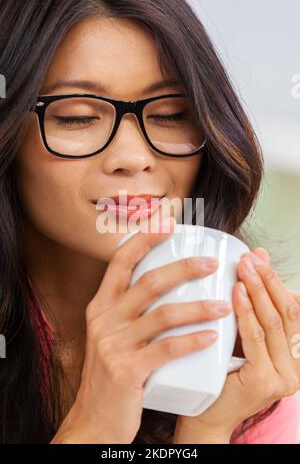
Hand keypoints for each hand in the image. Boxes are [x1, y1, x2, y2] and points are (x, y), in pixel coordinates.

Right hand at [51, 217, 230, 443]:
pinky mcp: (127, 371)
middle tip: (211, 264)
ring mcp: (113, 345)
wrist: (94, 418)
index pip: (120, 261)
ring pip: (162, 314)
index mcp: (100, 306)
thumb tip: (169, 286)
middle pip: (148, 282)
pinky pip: (166, 349)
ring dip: (198, 308)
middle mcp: (104, 320)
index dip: (144, 238)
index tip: (168, 223)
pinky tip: (211, 338)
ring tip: (224, 306)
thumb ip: (130, 311)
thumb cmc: (112, 373)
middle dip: (183, 268)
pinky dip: (192, 341)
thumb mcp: (111, 335)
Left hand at [174, 247, 299, 443]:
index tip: (258, 256)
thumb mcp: (241, 337)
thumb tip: (251, 267)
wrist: (206, 413)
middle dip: (268, 280)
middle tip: (251, 257)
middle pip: (287, 312)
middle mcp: (295, 365)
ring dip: (258, 290)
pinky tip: (237, 292)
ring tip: (244, 267)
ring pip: (274, 322)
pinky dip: (246, 312)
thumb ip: (250, 309)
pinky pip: (256, 338)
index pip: (291, 308)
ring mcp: (284, 375)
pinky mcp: (265, 380)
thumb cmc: (220, 372)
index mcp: (292, 353)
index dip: (275, 280)